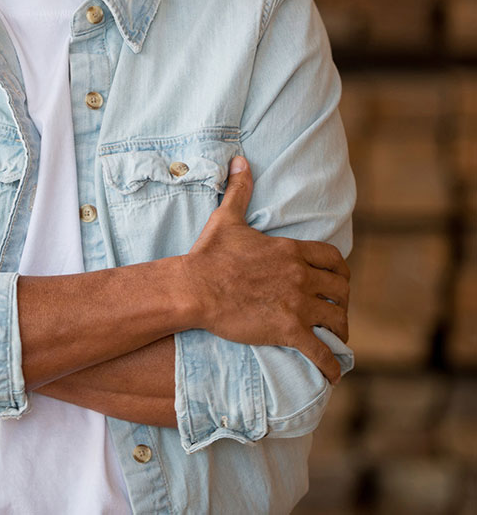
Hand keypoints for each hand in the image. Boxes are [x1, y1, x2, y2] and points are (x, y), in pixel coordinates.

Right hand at [183, 156, 350, 383]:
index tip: (338, 282)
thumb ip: (239, 189)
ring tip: (337, 340)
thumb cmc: (208, 255)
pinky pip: (321, 351)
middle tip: (337, 311)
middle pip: (341, 290)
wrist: (193, 288)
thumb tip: (241, 160)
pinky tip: (333, 374)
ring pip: (337, 319)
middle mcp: (301, 276)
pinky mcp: (288, 330)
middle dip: (342, 302)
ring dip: (340, 330)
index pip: (334, 260)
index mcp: (291, 251)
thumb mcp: (226, 218)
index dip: (340, 272)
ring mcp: (297, 304)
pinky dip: (331, 365)